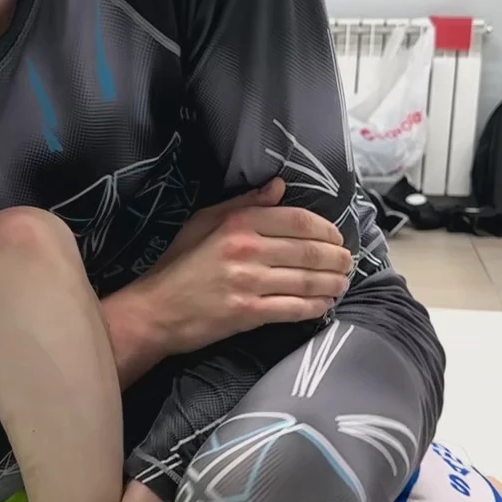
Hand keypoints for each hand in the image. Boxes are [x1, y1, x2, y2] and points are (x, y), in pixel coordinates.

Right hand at [128, 177, 351, 354]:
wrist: (154, 311)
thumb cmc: (178, 265)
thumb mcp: (204, 223)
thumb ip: (243, 204)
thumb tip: (279, 187)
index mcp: (238, 225)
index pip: (297, 220)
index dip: (326, 229)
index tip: (336, 237)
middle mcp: (247, 250)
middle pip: (309, 251)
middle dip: (336, 258)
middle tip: (346, 262)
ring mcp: (249, 283)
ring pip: (307, 281)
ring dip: (332, 283)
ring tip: (341, 283)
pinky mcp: (248, 313)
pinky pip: (294, 308)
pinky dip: (315, 307)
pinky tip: (324, 305)